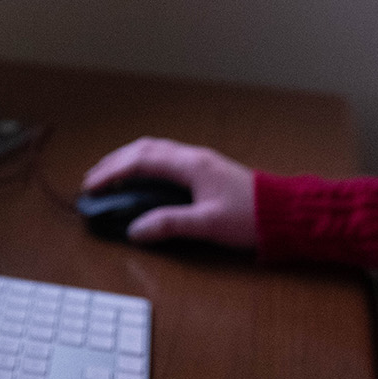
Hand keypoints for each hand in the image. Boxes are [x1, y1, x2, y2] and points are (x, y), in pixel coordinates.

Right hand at [80, 137, 257, 247]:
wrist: (285, 212)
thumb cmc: (250, 217)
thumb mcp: (207, 224)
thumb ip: (169, 225)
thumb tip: (135, 229)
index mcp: (190, 164)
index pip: (140, 160)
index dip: (113, 171)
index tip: (92, 185)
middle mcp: (192, 157)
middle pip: (144, 149)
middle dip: (115, 161)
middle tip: (93, 179)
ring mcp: (200, 161)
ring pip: (155, 151)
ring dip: (129, 160)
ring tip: (110, 176)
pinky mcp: (205, 170)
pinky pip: (166, 159)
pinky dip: (145, 164)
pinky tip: (141, 179)